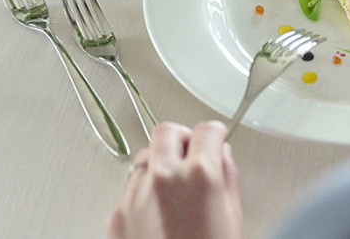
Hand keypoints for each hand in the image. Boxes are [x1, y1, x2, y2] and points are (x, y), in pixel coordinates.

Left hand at [107, 121, 242, 238]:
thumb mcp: (232, 219)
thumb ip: (227, 179)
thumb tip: (221, 160)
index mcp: (200, 175)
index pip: (207, 130)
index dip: (215, 134)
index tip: (216, 139)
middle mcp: (164, 178)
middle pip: (167, 132)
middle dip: (182, 139)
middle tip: (192, 152)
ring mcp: (136, 196)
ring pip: (145, 159)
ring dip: (160, 166)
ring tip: (174, 189)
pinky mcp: (116, 217)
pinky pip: (130, 190)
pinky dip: (144, 194)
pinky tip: (158, 215)